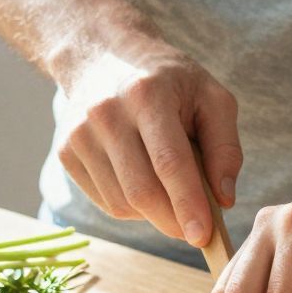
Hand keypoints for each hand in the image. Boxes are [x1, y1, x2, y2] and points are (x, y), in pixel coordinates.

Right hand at [57, 40, 240, 248]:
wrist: (103, 56)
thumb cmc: (168, 80)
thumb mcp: (211, 96)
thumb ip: (225, 146)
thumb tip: (223, 199)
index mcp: (148, 95)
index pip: (169, 162)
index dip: (187, 204)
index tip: (203, 236)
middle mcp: (106, 113)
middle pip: (141, 190)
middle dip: (173, 221)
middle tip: (196, 231)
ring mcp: (80, 134)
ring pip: (121, 202)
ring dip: (154, 215)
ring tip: (172, 194)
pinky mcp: (65, 152)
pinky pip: (104, 201)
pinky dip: (131, 206)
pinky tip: (145, 184)